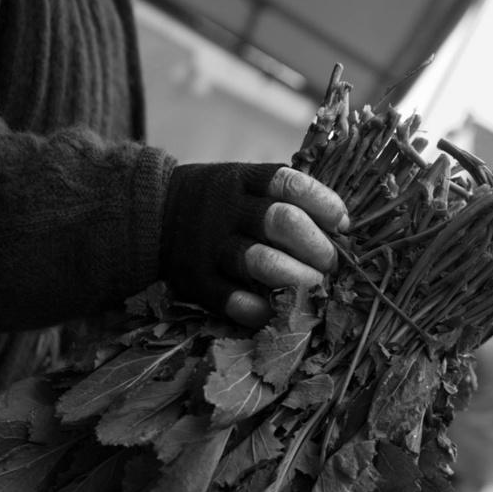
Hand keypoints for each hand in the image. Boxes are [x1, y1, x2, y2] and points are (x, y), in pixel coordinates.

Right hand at [160, 163, 347, 327]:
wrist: (150, 214)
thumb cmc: (220, 202)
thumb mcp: (245, 183)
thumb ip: (286, 198)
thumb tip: (342, 228)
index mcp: (245, 180)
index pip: (291, 183)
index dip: (324, 204)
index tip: (342, 224)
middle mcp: (228, 209)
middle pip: (282, 221)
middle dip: (317, 246)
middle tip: (331, 263)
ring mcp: (210, 245)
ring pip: (260, 261)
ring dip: (297, 278)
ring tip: (315, 288)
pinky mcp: (195, 280)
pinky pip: (231, 299)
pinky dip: (259, 309)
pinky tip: (277, 311)